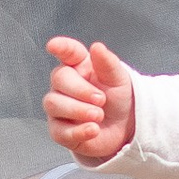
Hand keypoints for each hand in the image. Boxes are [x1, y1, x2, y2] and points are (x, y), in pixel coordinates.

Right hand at [44, 35, 136, 165]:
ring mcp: (59, 107)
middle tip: (101, 99)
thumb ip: (107, 63)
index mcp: (79, 66)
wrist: (124, 127)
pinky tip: (93, 129)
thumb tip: (97, 47)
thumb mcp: (118, 79)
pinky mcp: (59, 131)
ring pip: (53, 104)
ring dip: (78, 110)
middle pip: (59, 78)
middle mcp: (64, 84)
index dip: (60, 47)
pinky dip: (78, 131)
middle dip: (81, 90)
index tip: (53, 46)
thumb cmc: (118, 98)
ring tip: (99, 115)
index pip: (68, 52)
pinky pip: (59, 131)